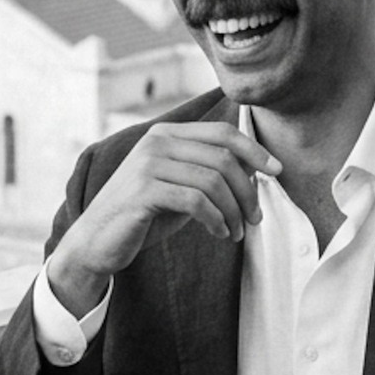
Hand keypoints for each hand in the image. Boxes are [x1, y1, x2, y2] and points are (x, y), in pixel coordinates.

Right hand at [47, 123, 280, 316]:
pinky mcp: (143, 191)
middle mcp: (156, 141)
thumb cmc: (143, 215)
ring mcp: (147, 164)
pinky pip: (196, 201)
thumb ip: (208, 173)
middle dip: (247, 191)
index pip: (222, 132)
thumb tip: (254, 171)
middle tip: (255, 219)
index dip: (254, 150)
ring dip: (234, 211)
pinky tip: (219, 234)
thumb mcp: (179, 187)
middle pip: (223, 158)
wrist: (97, 241)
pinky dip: (216, 220)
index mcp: (166, 133)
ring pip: (213, 180)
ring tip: (237, 232)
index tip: (277, 171)